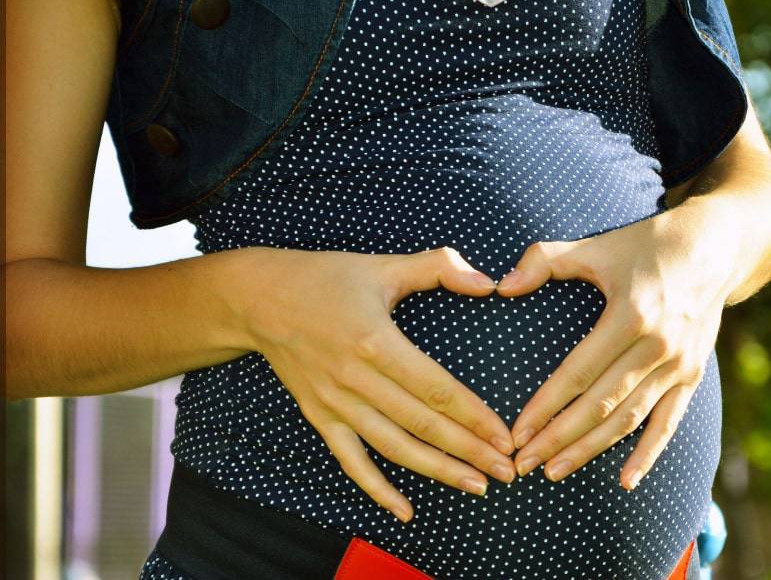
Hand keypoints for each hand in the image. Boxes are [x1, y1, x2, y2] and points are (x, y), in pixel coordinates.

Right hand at [235, 246, 517, 522]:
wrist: (257, 299)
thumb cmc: (327, 278)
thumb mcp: (384, 265)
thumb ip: (440, 267)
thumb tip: (487, 281)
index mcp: (376, 342)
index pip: (436, 390)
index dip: (474, 417)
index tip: (504, 436)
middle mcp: (355, 380)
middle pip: (422, 425)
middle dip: (469, 452)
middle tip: (506, 470)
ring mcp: (335, 403)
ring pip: (394, 448)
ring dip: (438, 471)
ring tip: (477, 486)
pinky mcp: (319, 417)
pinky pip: (352, 461)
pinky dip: (378, 489)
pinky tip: (406, 511)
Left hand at [496, 206, 737, 489]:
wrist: (715, 247)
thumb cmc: (646, 245)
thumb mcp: (596, 246)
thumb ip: (545, 261)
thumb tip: (501, 286)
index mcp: (631, 315)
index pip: (579, 373)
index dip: (545, 406)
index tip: (517, 433)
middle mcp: (658, 346)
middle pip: (601, 405)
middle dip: (559, 438)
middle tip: (524, 463)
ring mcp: (679, 365)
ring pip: (629, 419)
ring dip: (591, 450)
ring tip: (555, 471)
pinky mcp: (692, 375)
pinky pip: (668, 423)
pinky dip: (648, 454)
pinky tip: (625, 481)